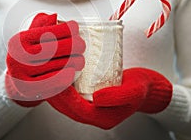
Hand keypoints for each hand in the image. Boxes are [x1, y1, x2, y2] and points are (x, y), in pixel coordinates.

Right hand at [5, 13, 85, 106]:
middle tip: (82, 45)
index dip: (65, 28)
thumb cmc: (29, 56)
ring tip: (80, 60)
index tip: (75, 28)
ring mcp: (21, 74)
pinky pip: (52, 81)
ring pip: (56, 65)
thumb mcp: (32, 37)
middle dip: (73, 45)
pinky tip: (72, 72)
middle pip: (54, 48)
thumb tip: (54, 17)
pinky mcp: (28, 89)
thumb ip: (42, 26)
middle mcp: (17, 56)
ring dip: (74, 61)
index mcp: (19, 40)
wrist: (17, 81)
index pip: (46, 31)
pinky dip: (65, 76)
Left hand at [47, 67, 171, 128]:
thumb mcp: (133, 92)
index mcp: (102, 118)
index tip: (58, 82)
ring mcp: (87, 107)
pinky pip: (69, 94)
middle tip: (47, 76)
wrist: (143, 86)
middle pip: (67, 107)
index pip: (78, 110)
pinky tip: (56, 73)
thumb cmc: (139, 88)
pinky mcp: (85, 97)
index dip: (66, 97)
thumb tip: (97, 98)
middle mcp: (92, 114)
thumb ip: (118, 97)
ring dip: (55, 89)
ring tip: (47, 73)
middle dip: (55, 92)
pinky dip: (61, 85)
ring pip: (65, 102)